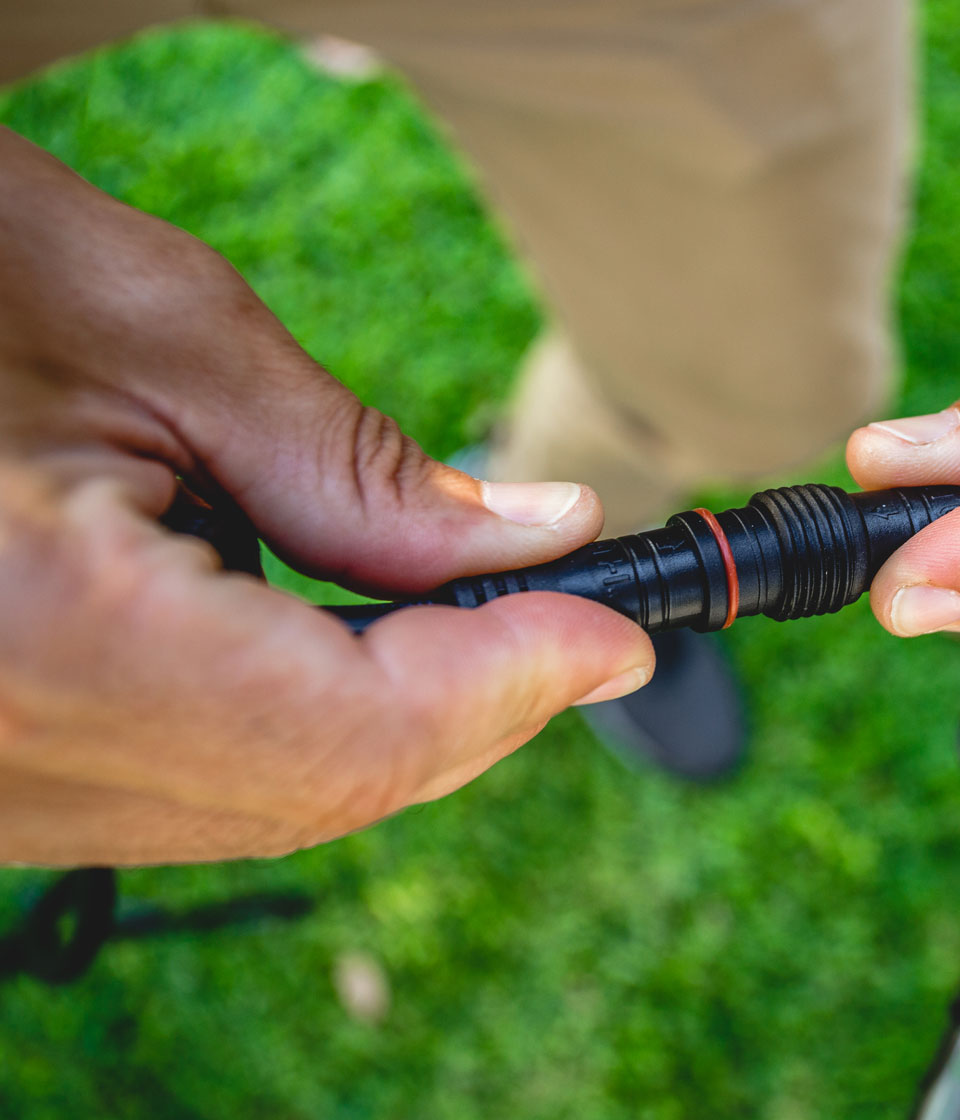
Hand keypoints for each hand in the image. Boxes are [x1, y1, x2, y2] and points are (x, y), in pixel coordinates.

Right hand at [0, 127, 652, 864]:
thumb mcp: (161, 335)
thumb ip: (358, 469)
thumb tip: (541, 539)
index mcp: (53, 639)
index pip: (359, 728)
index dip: (518, 683)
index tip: (619, 631)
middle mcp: (10, 760)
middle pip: (328, 786)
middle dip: (480, 709)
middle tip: (578, 624)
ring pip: (267, 802)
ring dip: (403, 720)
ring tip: (484, 623)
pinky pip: (192, 787)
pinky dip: (306, 724)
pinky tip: (353, 644)